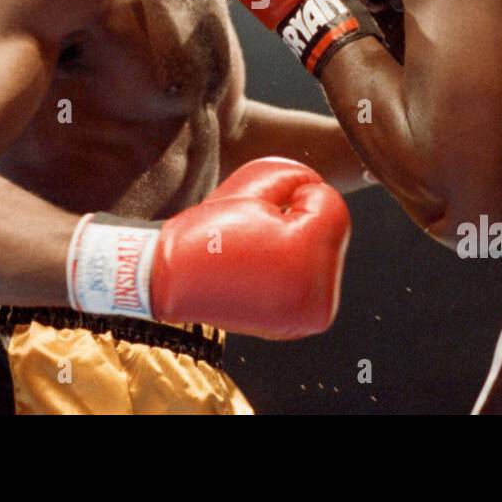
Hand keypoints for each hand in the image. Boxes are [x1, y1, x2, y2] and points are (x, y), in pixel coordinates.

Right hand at [67, 157, 350, 339]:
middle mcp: (318, 301)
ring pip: (324, 256)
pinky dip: (294, 266)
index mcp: (310, 262)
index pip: (331, 205)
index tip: (262, 207)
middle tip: (255, 231)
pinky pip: (312, 279)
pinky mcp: (298, 324)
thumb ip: (299, 177)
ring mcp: (309, 318)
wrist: (168, 279)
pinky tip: (263, 267)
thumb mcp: (257, 184)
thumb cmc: (208, 230)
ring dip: (299, 243)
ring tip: (257, 250)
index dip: (296, 193)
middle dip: (301, 221)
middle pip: (333, 233)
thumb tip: (319, 191)